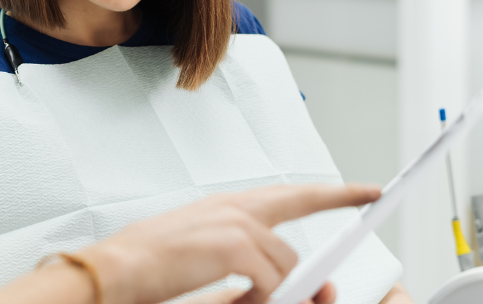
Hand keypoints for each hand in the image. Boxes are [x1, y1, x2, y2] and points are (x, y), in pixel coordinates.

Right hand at [79, 183, 380, 303]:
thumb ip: (244, 264)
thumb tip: (282, 284)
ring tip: (249, 299)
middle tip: (371, 195)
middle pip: (300, 198)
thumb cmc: (146, 266)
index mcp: (224, 206)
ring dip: (279, 289)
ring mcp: (235, 222)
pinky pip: (272, 281)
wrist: (111, 270)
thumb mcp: (201, 258)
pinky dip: (264, 298)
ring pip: (287, 261)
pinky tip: (241, 299)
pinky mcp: (234, 245)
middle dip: (340, 195)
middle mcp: (233, 206)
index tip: (356, 189)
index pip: (284, 194)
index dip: (324, 192)